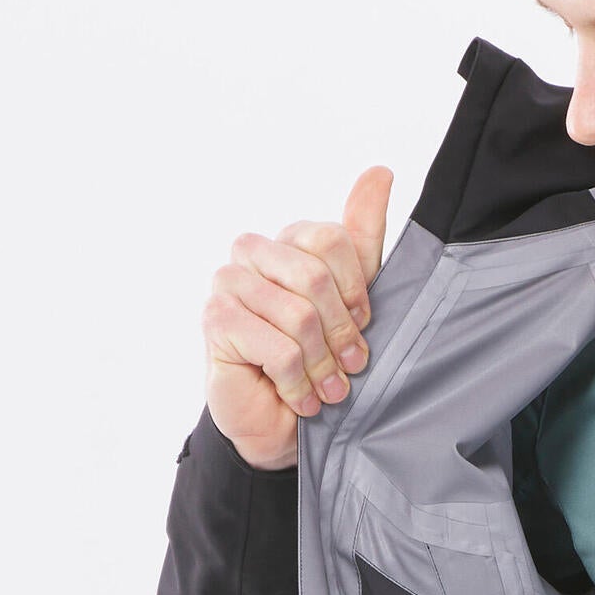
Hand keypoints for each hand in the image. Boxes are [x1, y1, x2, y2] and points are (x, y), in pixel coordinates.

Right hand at [202, 165, 392, 468]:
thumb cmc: (316, 359)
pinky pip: (279, 348)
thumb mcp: (352, 299)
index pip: (332, 239)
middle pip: (314, 276)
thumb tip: (379, 172)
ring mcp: (228, 284)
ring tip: (325, 389)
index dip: (356, 289)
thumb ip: (364, 238)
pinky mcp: (215, 321)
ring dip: (321, 365)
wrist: (279, 422)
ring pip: (299, 316)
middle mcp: (251, 253)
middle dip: (341, 332)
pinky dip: (297, 381)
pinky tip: (297, 397)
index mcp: (287, 242)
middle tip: (349, 366)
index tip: (363, 324)